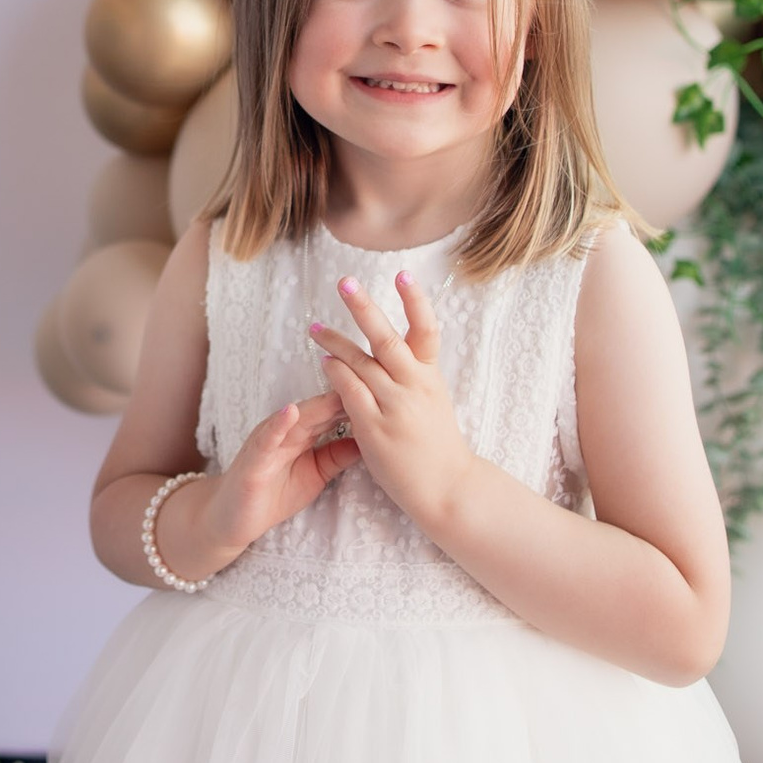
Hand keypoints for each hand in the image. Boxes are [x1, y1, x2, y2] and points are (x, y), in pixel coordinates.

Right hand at [197, 390, 360, 556]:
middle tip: (372, 374)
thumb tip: (372, 439)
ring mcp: (269, 440)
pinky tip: (291, 412)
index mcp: (305, 432)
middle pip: (322, 407)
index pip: (336, 409)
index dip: (360, 396)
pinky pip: (267, 438)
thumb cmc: (274, 494)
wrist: (234, 519)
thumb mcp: (317, 474)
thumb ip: (338, 455)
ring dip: (317, 402)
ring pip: (297, 416)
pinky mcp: (253, 457)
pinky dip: (278, 424)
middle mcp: (288, 429)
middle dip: (345, 391)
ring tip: (340, 383)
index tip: (386, 384)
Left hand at [311, 269, 476, 524]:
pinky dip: (337, 375)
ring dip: (336, 342)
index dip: (416, 300)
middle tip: (345, 282)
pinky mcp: (376, 429)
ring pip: (362, 363)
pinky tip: (324, 362)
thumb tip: (398, 352)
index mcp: (431, 376)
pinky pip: (351, 394)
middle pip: (388, 339)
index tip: (404, 274)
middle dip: (365, 308)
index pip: (427, 330)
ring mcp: (395, 406)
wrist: (448, 488)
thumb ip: (416, 375)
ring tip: (315, 327)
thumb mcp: (435, 401)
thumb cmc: (439, 446)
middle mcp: (415, 386)